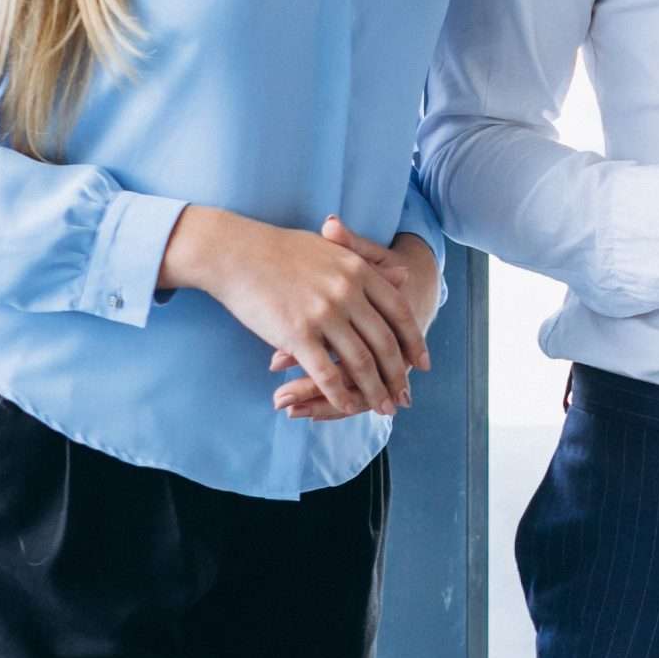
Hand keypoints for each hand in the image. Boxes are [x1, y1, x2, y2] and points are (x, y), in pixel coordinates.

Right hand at [270, 219, 440, 420]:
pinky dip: (340, 394)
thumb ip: (370, 264)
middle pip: (384, 342)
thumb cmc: (282, 250)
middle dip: (397, 375)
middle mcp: (348, 293)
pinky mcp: (298, 334)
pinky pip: (326, 372)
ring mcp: (324, 314)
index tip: (422, 364)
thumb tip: (405, 275)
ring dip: (374, 391)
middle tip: (405, 396)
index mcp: (360, 271)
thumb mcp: (335, 248)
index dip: (414, 342)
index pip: (399, 312)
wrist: (236, 252)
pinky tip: (347, 406)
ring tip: (383, 409)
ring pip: (360, 362)